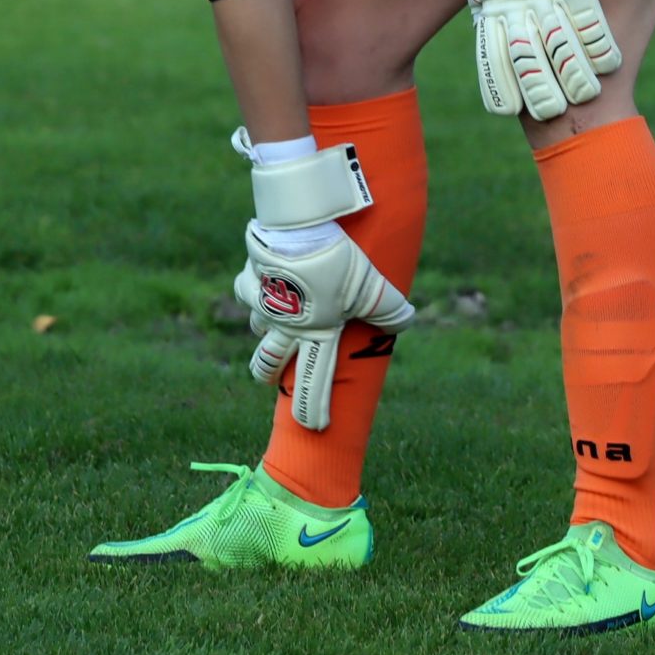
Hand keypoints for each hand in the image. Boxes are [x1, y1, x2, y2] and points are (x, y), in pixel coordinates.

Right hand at [234, 225, 415, 430]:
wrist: (297, 227)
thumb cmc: (336, 262)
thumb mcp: (372, 286)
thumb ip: (390, 309)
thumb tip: (407, 320)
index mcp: (315, 334)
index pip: (313, 381)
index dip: (312, 408)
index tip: (313, 426)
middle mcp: (284, 327)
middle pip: (266, 363)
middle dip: (266, 374)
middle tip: (268, 379)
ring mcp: (262, 304)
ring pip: (257, 327)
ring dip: (265, 328)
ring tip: (278, 318)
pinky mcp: (248, 278)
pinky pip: (247, 290)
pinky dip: (254, 289)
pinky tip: (263, 277)